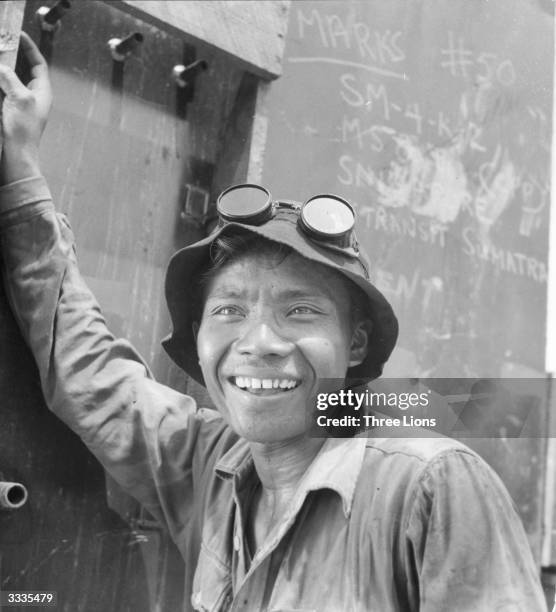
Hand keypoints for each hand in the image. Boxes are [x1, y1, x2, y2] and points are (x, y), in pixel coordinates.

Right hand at [0, 32, 51, 183]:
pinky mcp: (8, 109)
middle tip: (2, 41)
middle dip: (13, 54)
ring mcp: (19, 102)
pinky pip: (2, 89)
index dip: (30, 48)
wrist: (16, 154)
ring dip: (3, 67)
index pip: (39, 65)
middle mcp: (33, 96)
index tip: (19, 34)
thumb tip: (2, 66)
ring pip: (11, 77)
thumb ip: (10, 78)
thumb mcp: (20, 98)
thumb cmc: (24, 130)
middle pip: (24, 68)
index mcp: (42, 92)